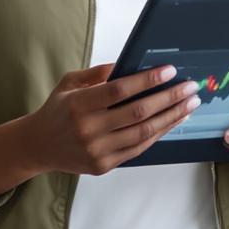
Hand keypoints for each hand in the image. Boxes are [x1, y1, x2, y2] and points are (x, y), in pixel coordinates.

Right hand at [0, 62, 202, 198]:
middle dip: (169, 98)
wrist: (38, 146)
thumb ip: (98, 73)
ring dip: (171, 117)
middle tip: (190, 87)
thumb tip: (130, 64)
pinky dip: (159, 134)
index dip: (147, 80)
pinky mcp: (104, 165)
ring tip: (189, 104)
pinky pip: (138, 148)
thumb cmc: (58, 110)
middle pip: (137, 112)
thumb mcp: (69, 83)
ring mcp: (97, 150)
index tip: (170, 71)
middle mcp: (88, 129)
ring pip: (143, 133)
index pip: (119, 90)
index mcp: (78, 104)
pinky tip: (173, 121)